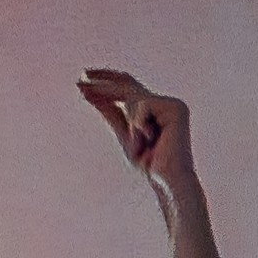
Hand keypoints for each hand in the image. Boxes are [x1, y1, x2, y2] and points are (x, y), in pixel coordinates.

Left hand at [80, 68, 195, 200]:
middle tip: (81, 78)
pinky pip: (143, 106)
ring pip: (133, 98)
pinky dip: (139, 125)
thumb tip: (90, 93)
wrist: (168, 181)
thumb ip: (111, 112)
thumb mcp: (124, 134)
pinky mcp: (176, 108)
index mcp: (155, 108)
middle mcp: (166, 103)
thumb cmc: (150, 163)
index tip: (83, 76)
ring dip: (131, 126)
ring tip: (143, 146)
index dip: (106, 79)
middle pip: (128, 84)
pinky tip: (151, 140)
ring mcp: (173, 104)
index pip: (129, 86)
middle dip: (104, 82)